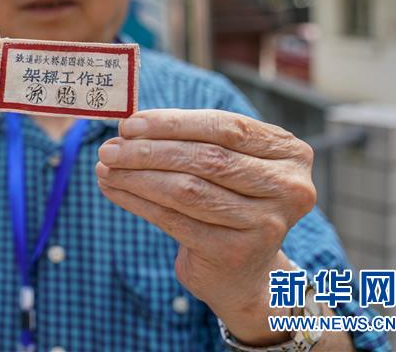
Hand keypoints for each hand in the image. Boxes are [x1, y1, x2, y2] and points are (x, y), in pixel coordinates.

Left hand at [95, 109, 316, 344]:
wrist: (243, 271)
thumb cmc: (226, 200)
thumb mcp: (224, 162)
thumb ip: (189, 139)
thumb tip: (128, 126)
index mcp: (290, 153)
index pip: (225, 127)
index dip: (173, 123)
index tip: (130, 123)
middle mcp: (288, 188)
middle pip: (206, 159)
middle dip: (149, 150)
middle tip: (109, 148)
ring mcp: (265, 224)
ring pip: (187, 190)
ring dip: (137, 176)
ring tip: (105, 167)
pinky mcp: (236, 253)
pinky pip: (174, 220)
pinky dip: (137, 202)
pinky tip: (114, 190)